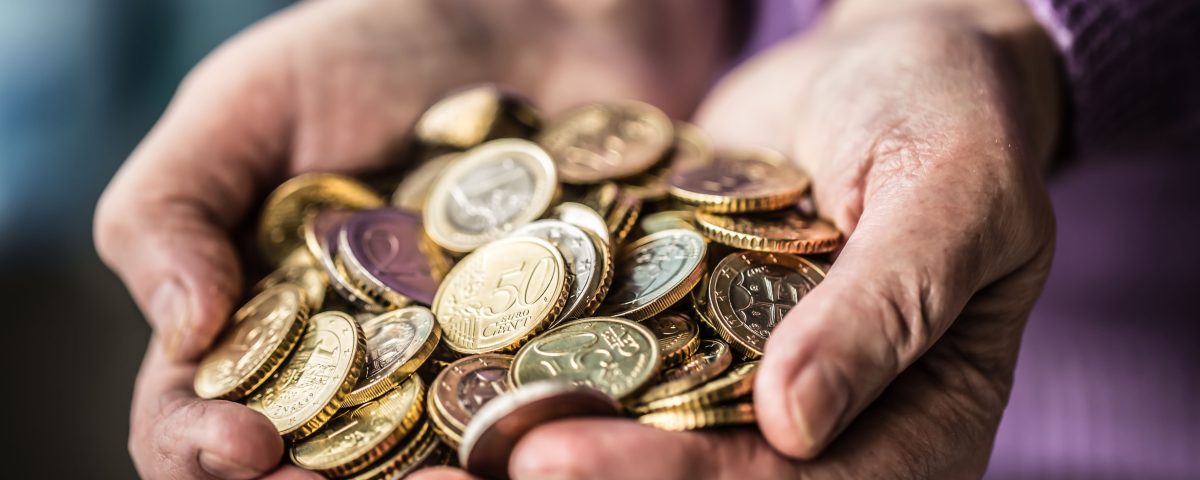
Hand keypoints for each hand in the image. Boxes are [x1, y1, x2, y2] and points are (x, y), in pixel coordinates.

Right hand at [94, 1, 729, 476]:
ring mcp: (464, 369)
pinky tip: (570, 435)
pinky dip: (559, 433)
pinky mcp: (563, 351)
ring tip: (475, 476)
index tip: (243, 446)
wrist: (527, 16)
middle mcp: (359, 369)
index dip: (203, 452)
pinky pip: (557, 413)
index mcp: (264, 325)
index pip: (197, 420)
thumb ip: (175, 207)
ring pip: (442, 461)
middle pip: (322, 468)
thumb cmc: (370, 48)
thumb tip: (182, 334)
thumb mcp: (249, 103)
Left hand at [414, 1, 1059, 478]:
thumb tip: (795, 426)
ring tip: (414, 454)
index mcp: (911, 432)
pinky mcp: (683, 342)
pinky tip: (431, 379)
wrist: (892, 62)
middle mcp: (820, 436)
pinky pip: (605, 379)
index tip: (549, 463)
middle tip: (450, 477)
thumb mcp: (948, 193)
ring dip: (527, 452)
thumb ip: (886, 306)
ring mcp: (743, 394)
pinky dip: (528, 385)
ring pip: (633, 449)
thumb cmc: (950, 113)